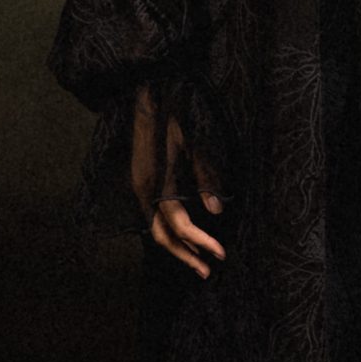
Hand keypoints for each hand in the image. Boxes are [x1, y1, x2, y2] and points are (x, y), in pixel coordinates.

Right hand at [132, 85, 227, 277]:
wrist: (147, 90)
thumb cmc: (174, 112)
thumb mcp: (194, 140)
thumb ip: (205, 175)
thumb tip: (217, 211)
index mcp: (155, 182)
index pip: (178, 225)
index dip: (201, 242)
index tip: (221, 254)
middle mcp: (142, 189)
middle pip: (161, 235)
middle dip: (185, 255)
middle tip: (208, 271)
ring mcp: (138, 185)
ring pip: (154, 228)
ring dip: (176, 246)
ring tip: (198, 258)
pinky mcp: (141, 180)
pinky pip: (152, 215)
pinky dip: (168, 230)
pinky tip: (184, 233)